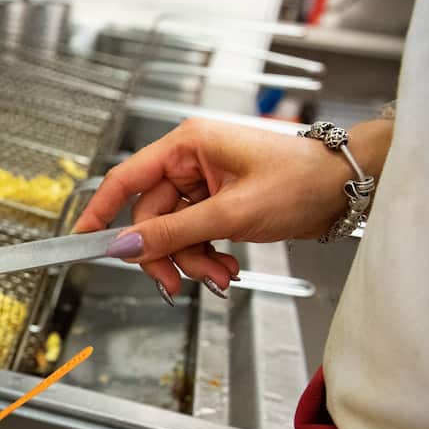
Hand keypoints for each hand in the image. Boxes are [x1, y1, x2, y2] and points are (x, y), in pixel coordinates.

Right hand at [76, 118, 389, 296]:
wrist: (346, 189)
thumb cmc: (300, 181)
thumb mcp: (230, 213)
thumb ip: (172, 233)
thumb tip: (125, 247)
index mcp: (186, 146)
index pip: (125, 179)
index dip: (101, 212)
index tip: (82, 239)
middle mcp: (190, 161)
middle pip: (151, 217)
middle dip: (168, 254)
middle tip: (177, 283)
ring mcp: (204, 183)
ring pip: (173, 232)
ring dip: (192, 260)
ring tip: (220, 275)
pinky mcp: (217, 202)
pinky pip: (194, 235)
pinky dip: (206, 256)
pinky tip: (227, 267)